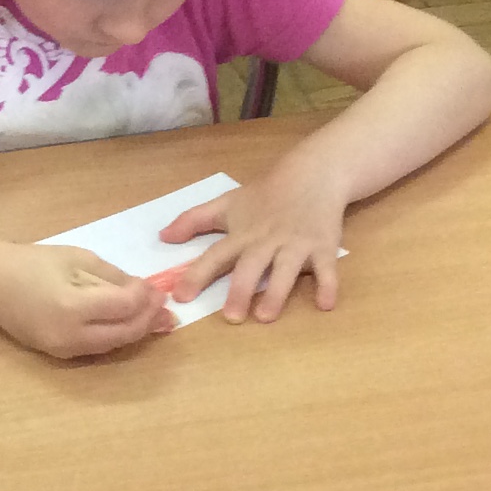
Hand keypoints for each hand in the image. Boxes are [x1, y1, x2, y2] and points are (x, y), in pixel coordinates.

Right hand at [0, 244, 169, 357]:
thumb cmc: (32, 263)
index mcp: (72, 305)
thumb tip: (144, 291)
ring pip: (115, 345)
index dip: (146, 296)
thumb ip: (112, 276)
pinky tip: (128, 324)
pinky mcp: (60, 355)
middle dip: (149, 318)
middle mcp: (71, 334)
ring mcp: (65, 349)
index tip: (155, 285)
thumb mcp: (77, 258)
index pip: (125, 306)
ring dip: (137, 330)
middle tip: (164, 304)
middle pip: (125, 332)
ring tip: (156, 316)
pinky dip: (117, 336)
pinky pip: (98, 348)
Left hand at [160, 153, 349, 320]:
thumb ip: (194, 220)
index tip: (180, 296)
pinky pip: (327, 269)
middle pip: (251, 266)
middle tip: (231, 317)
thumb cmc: (266, 194)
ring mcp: (297, 244)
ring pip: (286, 270)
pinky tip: (326, 305)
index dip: (197, 275)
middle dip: (240, 290)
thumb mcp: (227, 202)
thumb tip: (163, 237)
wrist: (313, 173)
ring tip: (266, 316)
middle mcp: (268, 241)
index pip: (216, 255)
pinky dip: (328, 286)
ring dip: (276, 292)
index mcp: (242, 234)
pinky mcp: (324, 246)